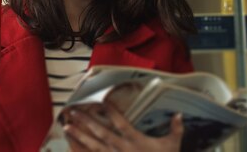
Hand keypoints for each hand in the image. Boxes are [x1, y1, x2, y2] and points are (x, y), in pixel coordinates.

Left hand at [64, 103, 182, 151]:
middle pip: (102, 134)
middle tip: (73, 112)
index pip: (122, 124)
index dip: (113, 112)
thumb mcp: (173, 146)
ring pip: (93, 147)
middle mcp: (123, 150)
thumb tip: (179, 114)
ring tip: (66, 127)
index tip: (102, 100)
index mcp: (136, 142)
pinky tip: (70, 147)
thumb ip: (176, 130)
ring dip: (79, 137)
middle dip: (86, 122)